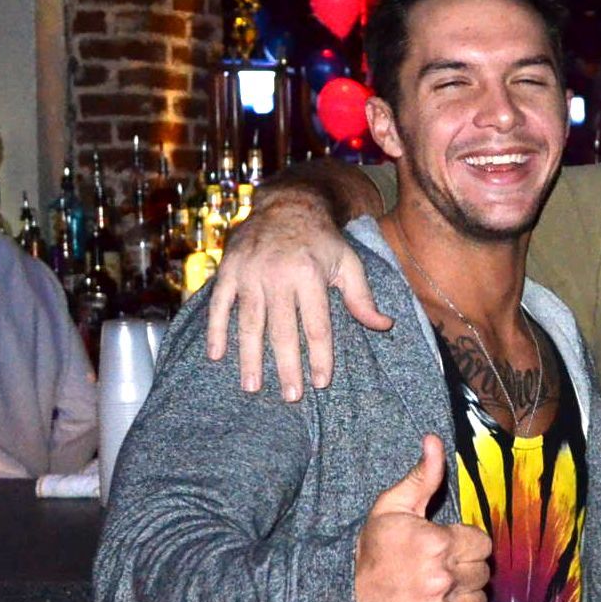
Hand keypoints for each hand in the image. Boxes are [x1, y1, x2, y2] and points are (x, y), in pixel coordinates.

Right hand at [206, 187, 390, 400]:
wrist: (287, 205)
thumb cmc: (322, 240)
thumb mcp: (349, 263)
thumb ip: (362, 297)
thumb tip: (384, 326)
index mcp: (311, 275)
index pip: (317, 325)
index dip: (320, 356)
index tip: (321, 383)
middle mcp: (279, 275)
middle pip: (283, 330)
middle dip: (287, 366)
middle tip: (289, 397)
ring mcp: (250, 272)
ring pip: (250, 322)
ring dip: (250, 357)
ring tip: (252, 387)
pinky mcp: (229, 270)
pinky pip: (219, 304)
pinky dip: (216, 330)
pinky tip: (216, 356)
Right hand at [355, 435, 491, 601]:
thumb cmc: (370, 553)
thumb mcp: (391, 508)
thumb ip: (422, 476)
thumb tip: (435, 441)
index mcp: (437, 544)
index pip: (483, 545)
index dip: (467, 545)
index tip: (448, 549)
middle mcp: (441, 580)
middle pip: (482, 574)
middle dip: (465, 571)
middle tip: (440, 572)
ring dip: (463, 599)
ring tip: (436, 594)